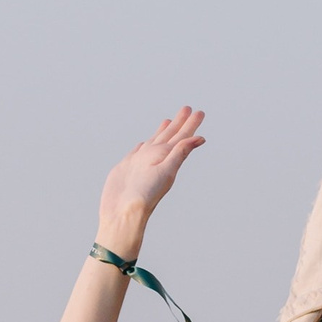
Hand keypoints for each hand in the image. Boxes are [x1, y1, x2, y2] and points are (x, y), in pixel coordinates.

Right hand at [97, 106, 205, 254]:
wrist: (122, 212)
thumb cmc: (145, 196)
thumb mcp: (165, 171)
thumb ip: (180, 153)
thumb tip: (199, 138)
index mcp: (167, 159)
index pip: (182, 138)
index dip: (190, 125)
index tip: (199, 112)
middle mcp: (156, 159)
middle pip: (171, 136)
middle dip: (180, 123)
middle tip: (188, 109)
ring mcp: (142, 163)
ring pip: (154, 142)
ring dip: (163, 131)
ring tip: (169, 120)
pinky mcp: (128, 166)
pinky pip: (138, 151)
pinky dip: (144, 144)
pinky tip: (146, 142)